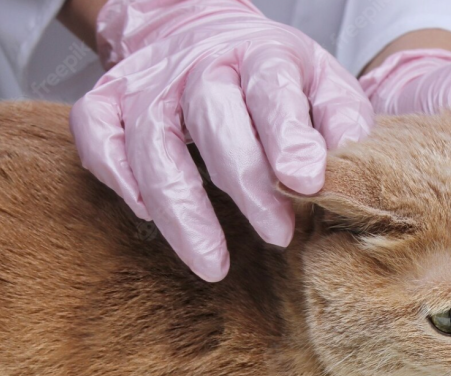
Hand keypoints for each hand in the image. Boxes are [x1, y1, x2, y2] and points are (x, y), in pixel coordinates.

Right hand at [70, 0, 373, 280]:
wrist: (202, 35)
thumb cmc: (271, 79)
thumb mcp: (320, 85)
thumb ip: (340, 122)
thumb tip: (354, 170)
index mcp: (259, 54)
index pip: (271, 88)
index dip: (288, 135)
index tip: (307, 181)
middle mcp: (198, 63)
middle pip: (213, 117)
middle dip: (246, 182)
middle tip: (278, 236)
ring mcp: (147, 83)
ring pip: (152, 141)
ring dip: (182, 207)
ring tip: (214, 264)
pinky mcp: (105, 102)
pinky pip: (96, 136)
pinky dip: (116, 176)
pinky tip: (146, 215)